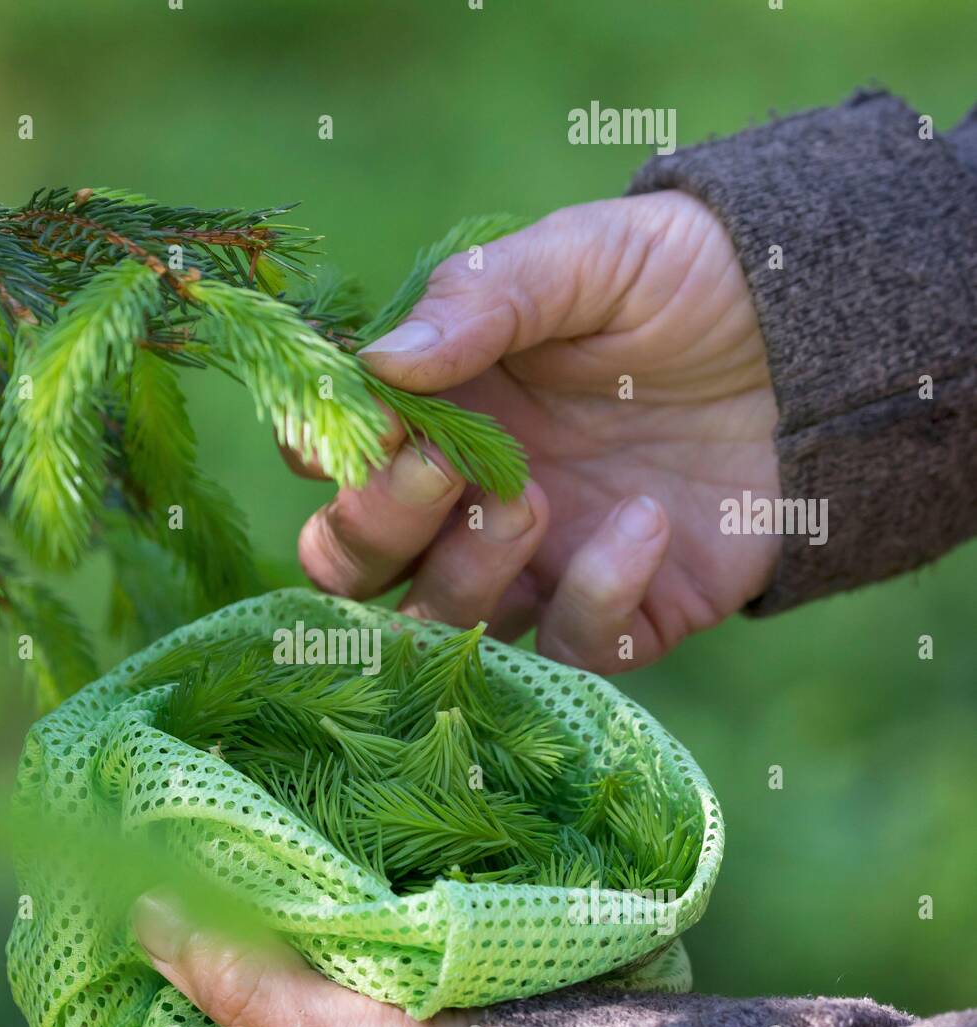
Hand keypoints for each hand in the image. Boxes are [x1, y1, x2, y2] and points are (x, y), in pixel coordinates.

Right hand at [289, 190, 781, 671]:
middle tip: (435, 469)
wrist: (821, 336)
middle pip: (358, 567)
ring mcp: (539, 563)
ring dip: (470, 570)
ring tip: (535, 498)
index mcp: (443, 413)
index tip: (349, 430)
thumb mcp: (585, 257)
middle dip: (372, 529)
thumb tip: (383, 362)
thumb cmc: (687, 283)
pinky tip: (648, 523)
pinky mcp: (621, 611)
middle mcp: (469, 499)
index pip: (335, 467)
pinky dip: (596, 598)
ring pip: (443, 625)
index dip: (323, 458)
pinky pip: (570, 651)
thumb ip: (483, 300)